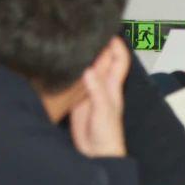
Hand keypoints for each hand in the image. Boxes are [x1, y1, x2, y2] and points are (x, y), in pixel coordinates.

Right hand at [70, 37, 129, 157]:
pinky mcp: (78, 99)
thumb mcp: (103, 111)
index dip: (116, 45)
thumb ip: (96, 91)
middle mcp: (102, 85)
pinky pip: (76, 80)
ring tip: (74, 41)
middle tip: (86, 31)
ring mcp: (90, 91)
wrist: (97, 153)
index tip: (107, 32)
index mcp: (113, 86)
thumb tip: (89, 70)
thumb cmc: (107, 135)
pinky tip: (65, 63)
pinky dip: (73, 71)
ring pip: (89, 68)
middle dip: (98, 45)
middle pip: (103, 59)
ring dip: (84, 56)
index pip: (119, 59)